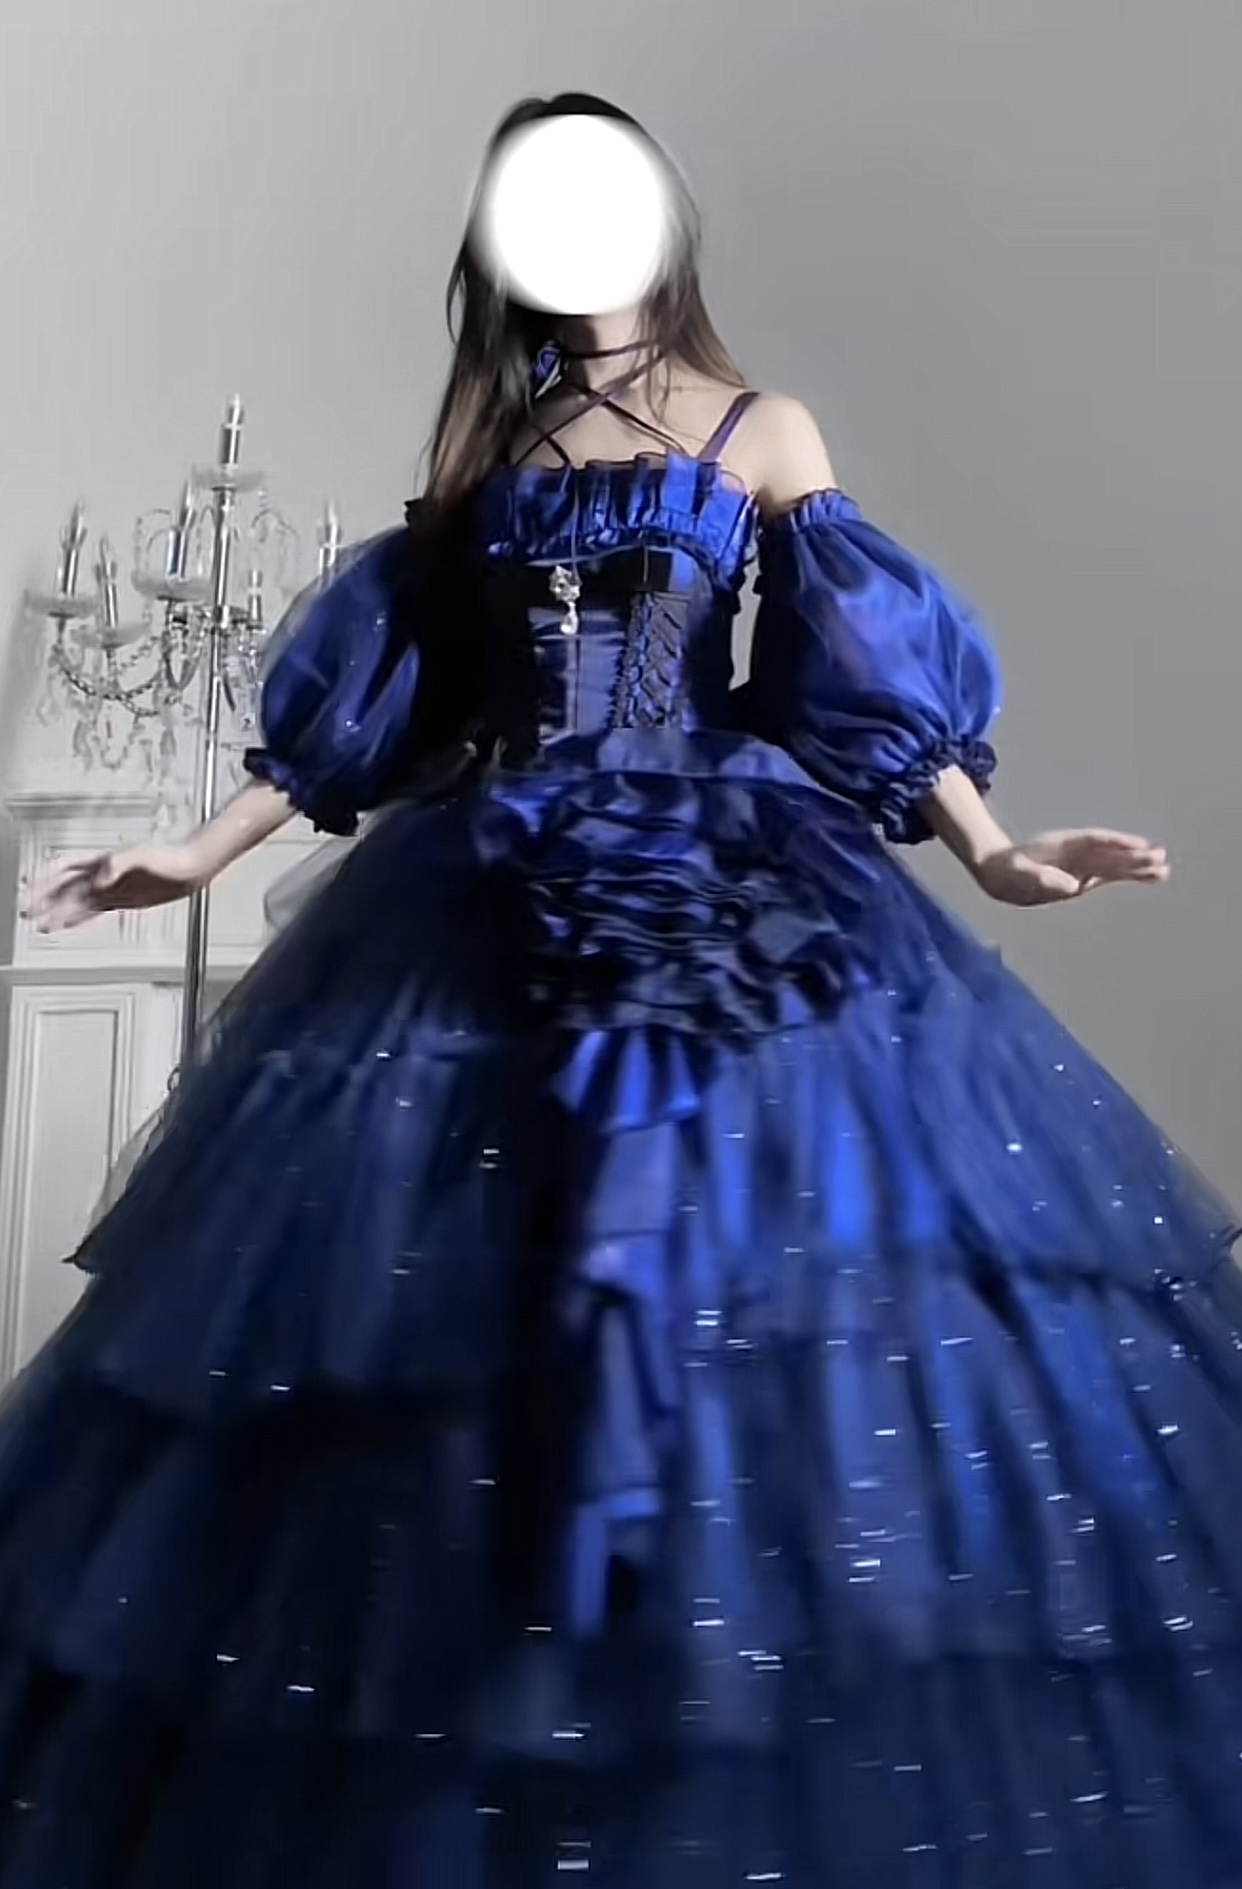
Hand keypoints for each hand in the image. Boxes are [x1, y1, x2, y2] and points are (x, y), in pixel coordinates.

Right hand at [22, 842, 207, 934]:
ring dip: (59, 912)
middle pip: (67, 888)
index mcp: (103, 862)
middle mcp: (104, 875)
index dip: (47, 876)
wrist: (190, 868)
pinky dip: (79, 918)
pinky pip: (94, 910)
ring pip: (78, 902)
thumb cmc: (169, 857)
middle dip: (46, 899)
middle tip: (28, 910)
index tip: (30, 883)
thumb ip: (119, 864)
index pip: (67, 868)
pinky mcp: (124, 900)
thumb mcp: (141, 856)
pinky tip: (70, 923)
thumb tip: (102, 878)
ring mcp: (113, 888)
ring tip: (42, 923)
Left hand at [971, 828, 1169, 906]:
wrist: (998, 873)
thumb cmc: (1005, 872)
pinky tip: (1150, 876)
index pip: (1095, 842)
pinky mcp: (1082, 875)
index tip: (1138, 846)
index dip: (1117, 844)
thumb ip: (1041, 878)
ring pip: (1114, 863)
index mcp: (1062, 846)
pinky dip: (1129, 875)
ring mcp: (1081, 863)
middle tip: (1161, 858)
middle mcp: (1076, 853)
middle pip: (1109, 852)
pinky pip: (1110, 874)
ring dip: (1137, 866)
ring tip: (1164, 869)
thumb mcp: (1016, 875)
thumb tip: (1072, 887)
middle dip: (1134, 855)